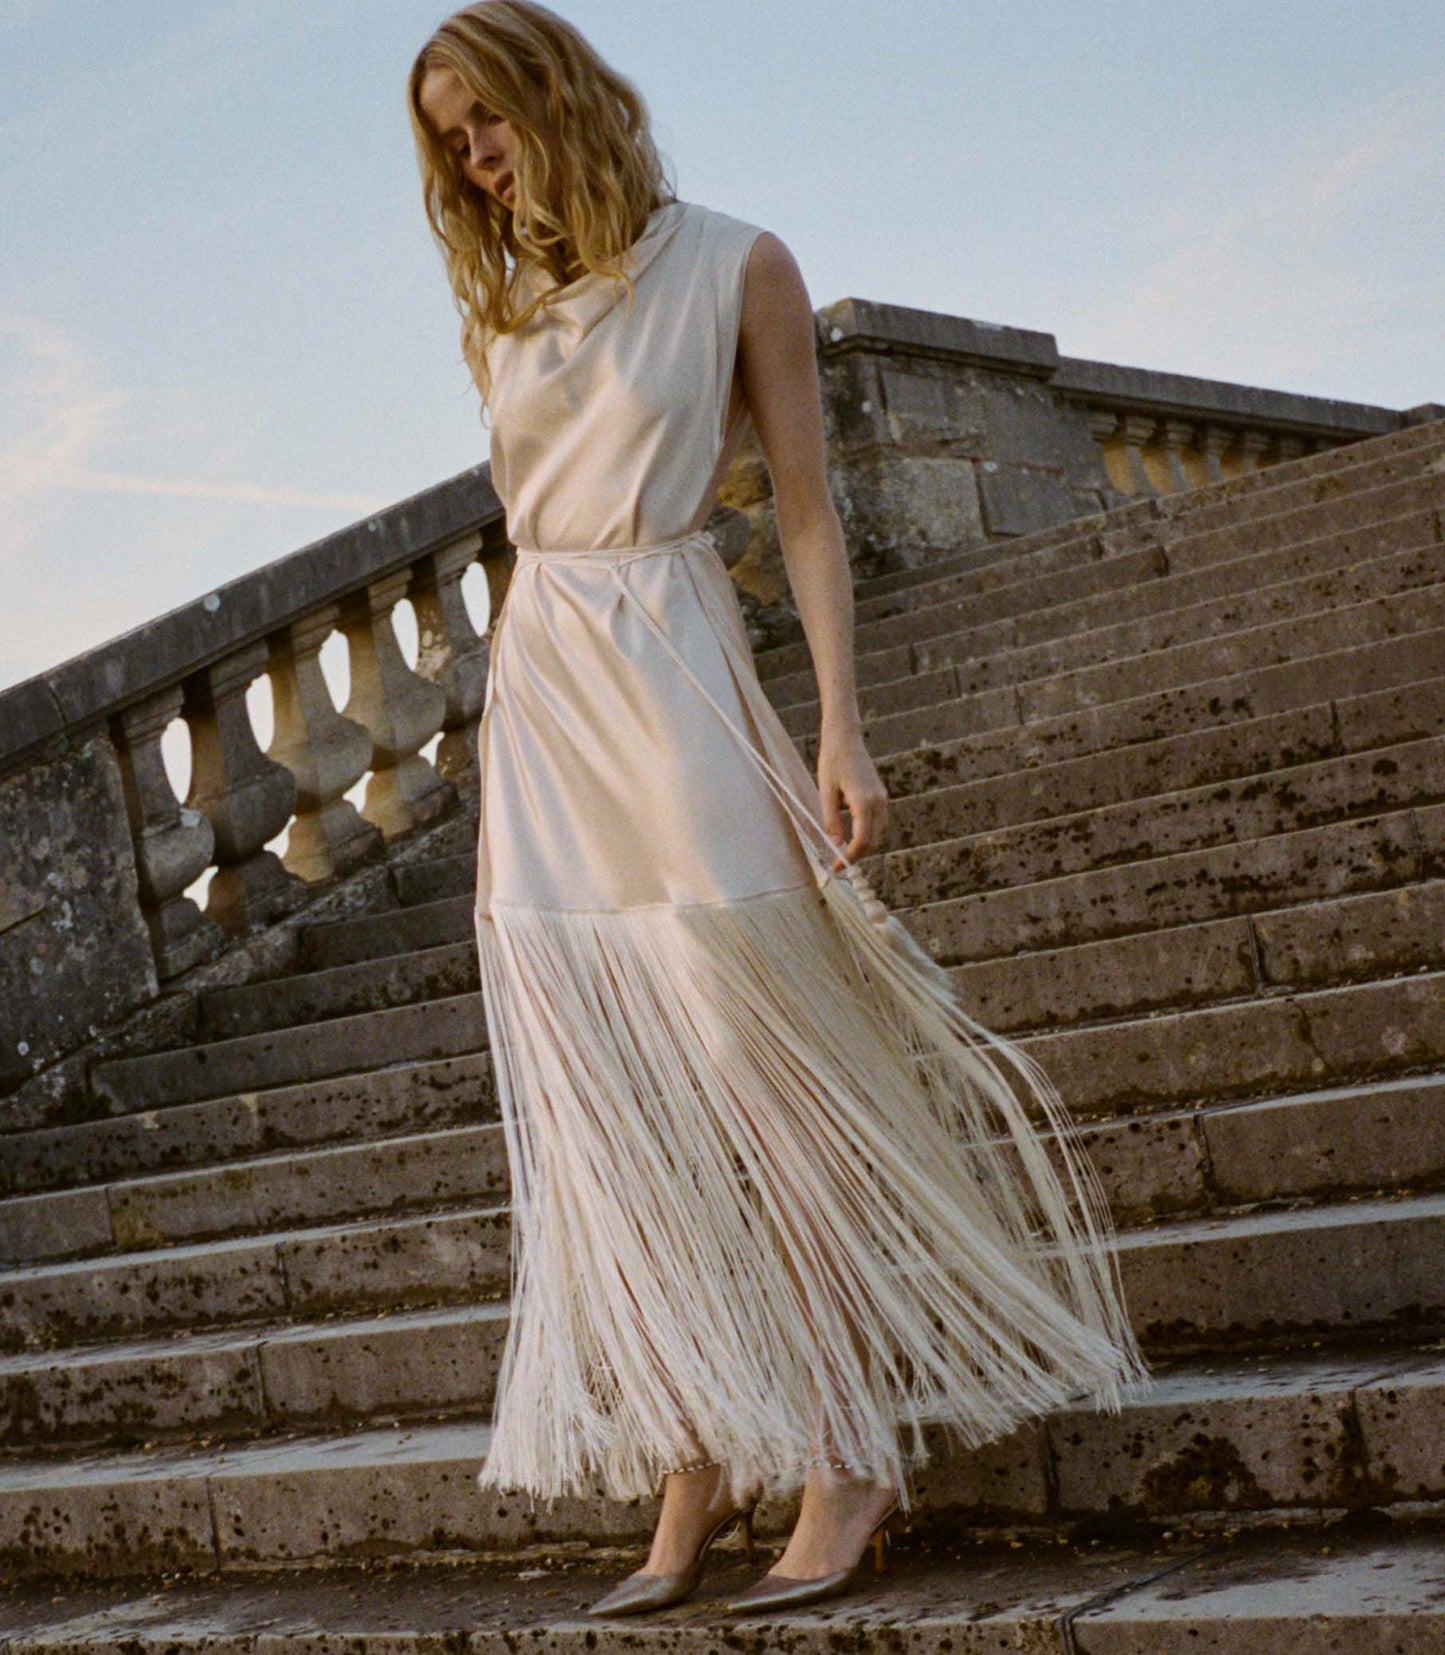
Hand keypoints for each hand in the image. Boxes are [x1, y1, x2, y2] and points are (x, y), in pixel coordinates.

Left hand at [816, 722, 887, 872]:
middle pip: (873, 841)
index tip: (837, 868)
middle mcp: (878, 802)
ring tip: (843, 851)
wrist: (845, 738)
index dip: (850, 857)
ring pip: (878, 833)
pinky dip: (867, 833)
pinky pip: (878, 822)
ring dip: (863, 845)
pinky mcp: (881, 796)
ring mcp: (882, 799)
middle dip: (857, 855)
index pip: (862, 839)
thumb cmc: (832, 761)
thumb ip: (831, 819)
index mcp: (864, 800)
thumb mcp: (825, 791)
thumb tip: (835, 844)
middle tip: (838, 862)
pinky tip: (851, 834)